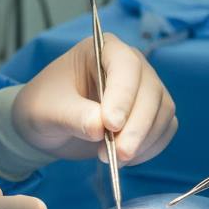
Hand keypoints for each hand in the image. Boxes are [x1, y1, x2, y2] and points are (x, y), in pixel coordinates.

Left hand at [11, 35, 176, 164]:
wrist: (48, 126)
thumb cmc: (43, 107)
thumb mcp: (46, 111)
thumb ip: (73, 116)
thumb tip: (100, 127)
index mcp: (101, 49)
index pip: (124, 64)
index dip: (123, 94)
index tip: (111, 124)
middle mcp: (129, 64)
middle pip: (150, 90)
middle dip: (136, 126)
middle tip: (117, 154)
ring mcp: (144, 88)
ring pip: (163, 111)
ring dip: (144, 140)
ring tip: (113, 159)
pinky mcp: (151, 113)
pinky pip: (165, 129)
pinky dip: (150, 147)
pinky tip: (125, 158)